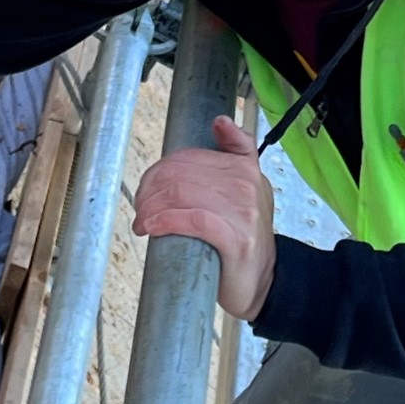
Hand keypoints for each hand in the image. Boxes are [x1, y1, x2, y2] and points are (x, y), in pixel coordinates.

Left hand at [131, 115, 276, 318]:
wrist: (263, 281)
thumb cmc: (244, 238)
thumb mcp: (246, 189)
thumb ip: (236, 153)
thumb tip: (220, 122)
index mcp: (245, 168)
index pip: (187, 158)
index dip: (157, 172)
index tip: (147, 190)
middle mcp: (247, 185)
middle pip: (179, 176)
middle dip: (149, 192)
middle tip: (141, 209)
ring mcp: (243, 211)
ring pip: (180, 195)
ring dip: (150, 209)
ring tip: (143, 222)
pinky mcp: (236, 238)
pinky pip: (191, 219)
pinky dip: (164, 222)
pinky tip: (151, 228)